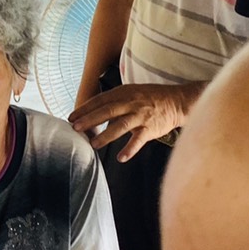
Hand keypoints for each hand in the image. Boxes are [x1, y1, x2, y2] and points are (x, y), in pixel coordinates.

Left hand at [68, 83, 197, 161]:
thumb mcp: (131, 92)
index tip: (71, 117)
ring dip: (105, 135)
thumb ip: (113, 101)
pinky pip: (139, 140)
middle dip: (89, 120)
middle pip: (107, 111)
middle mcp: (131, 103)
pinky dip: (130, 149)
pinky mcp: (151, 128)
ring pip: (120, 125)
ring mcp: (141, 115)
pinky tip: (121, 158)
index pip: (100, 100)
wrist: (177, 101)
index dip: (85, 109)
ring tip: (93, 144)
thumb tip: (91, 112)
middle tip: (75, 128)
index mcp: (124, 93)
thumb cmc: (150, 98)